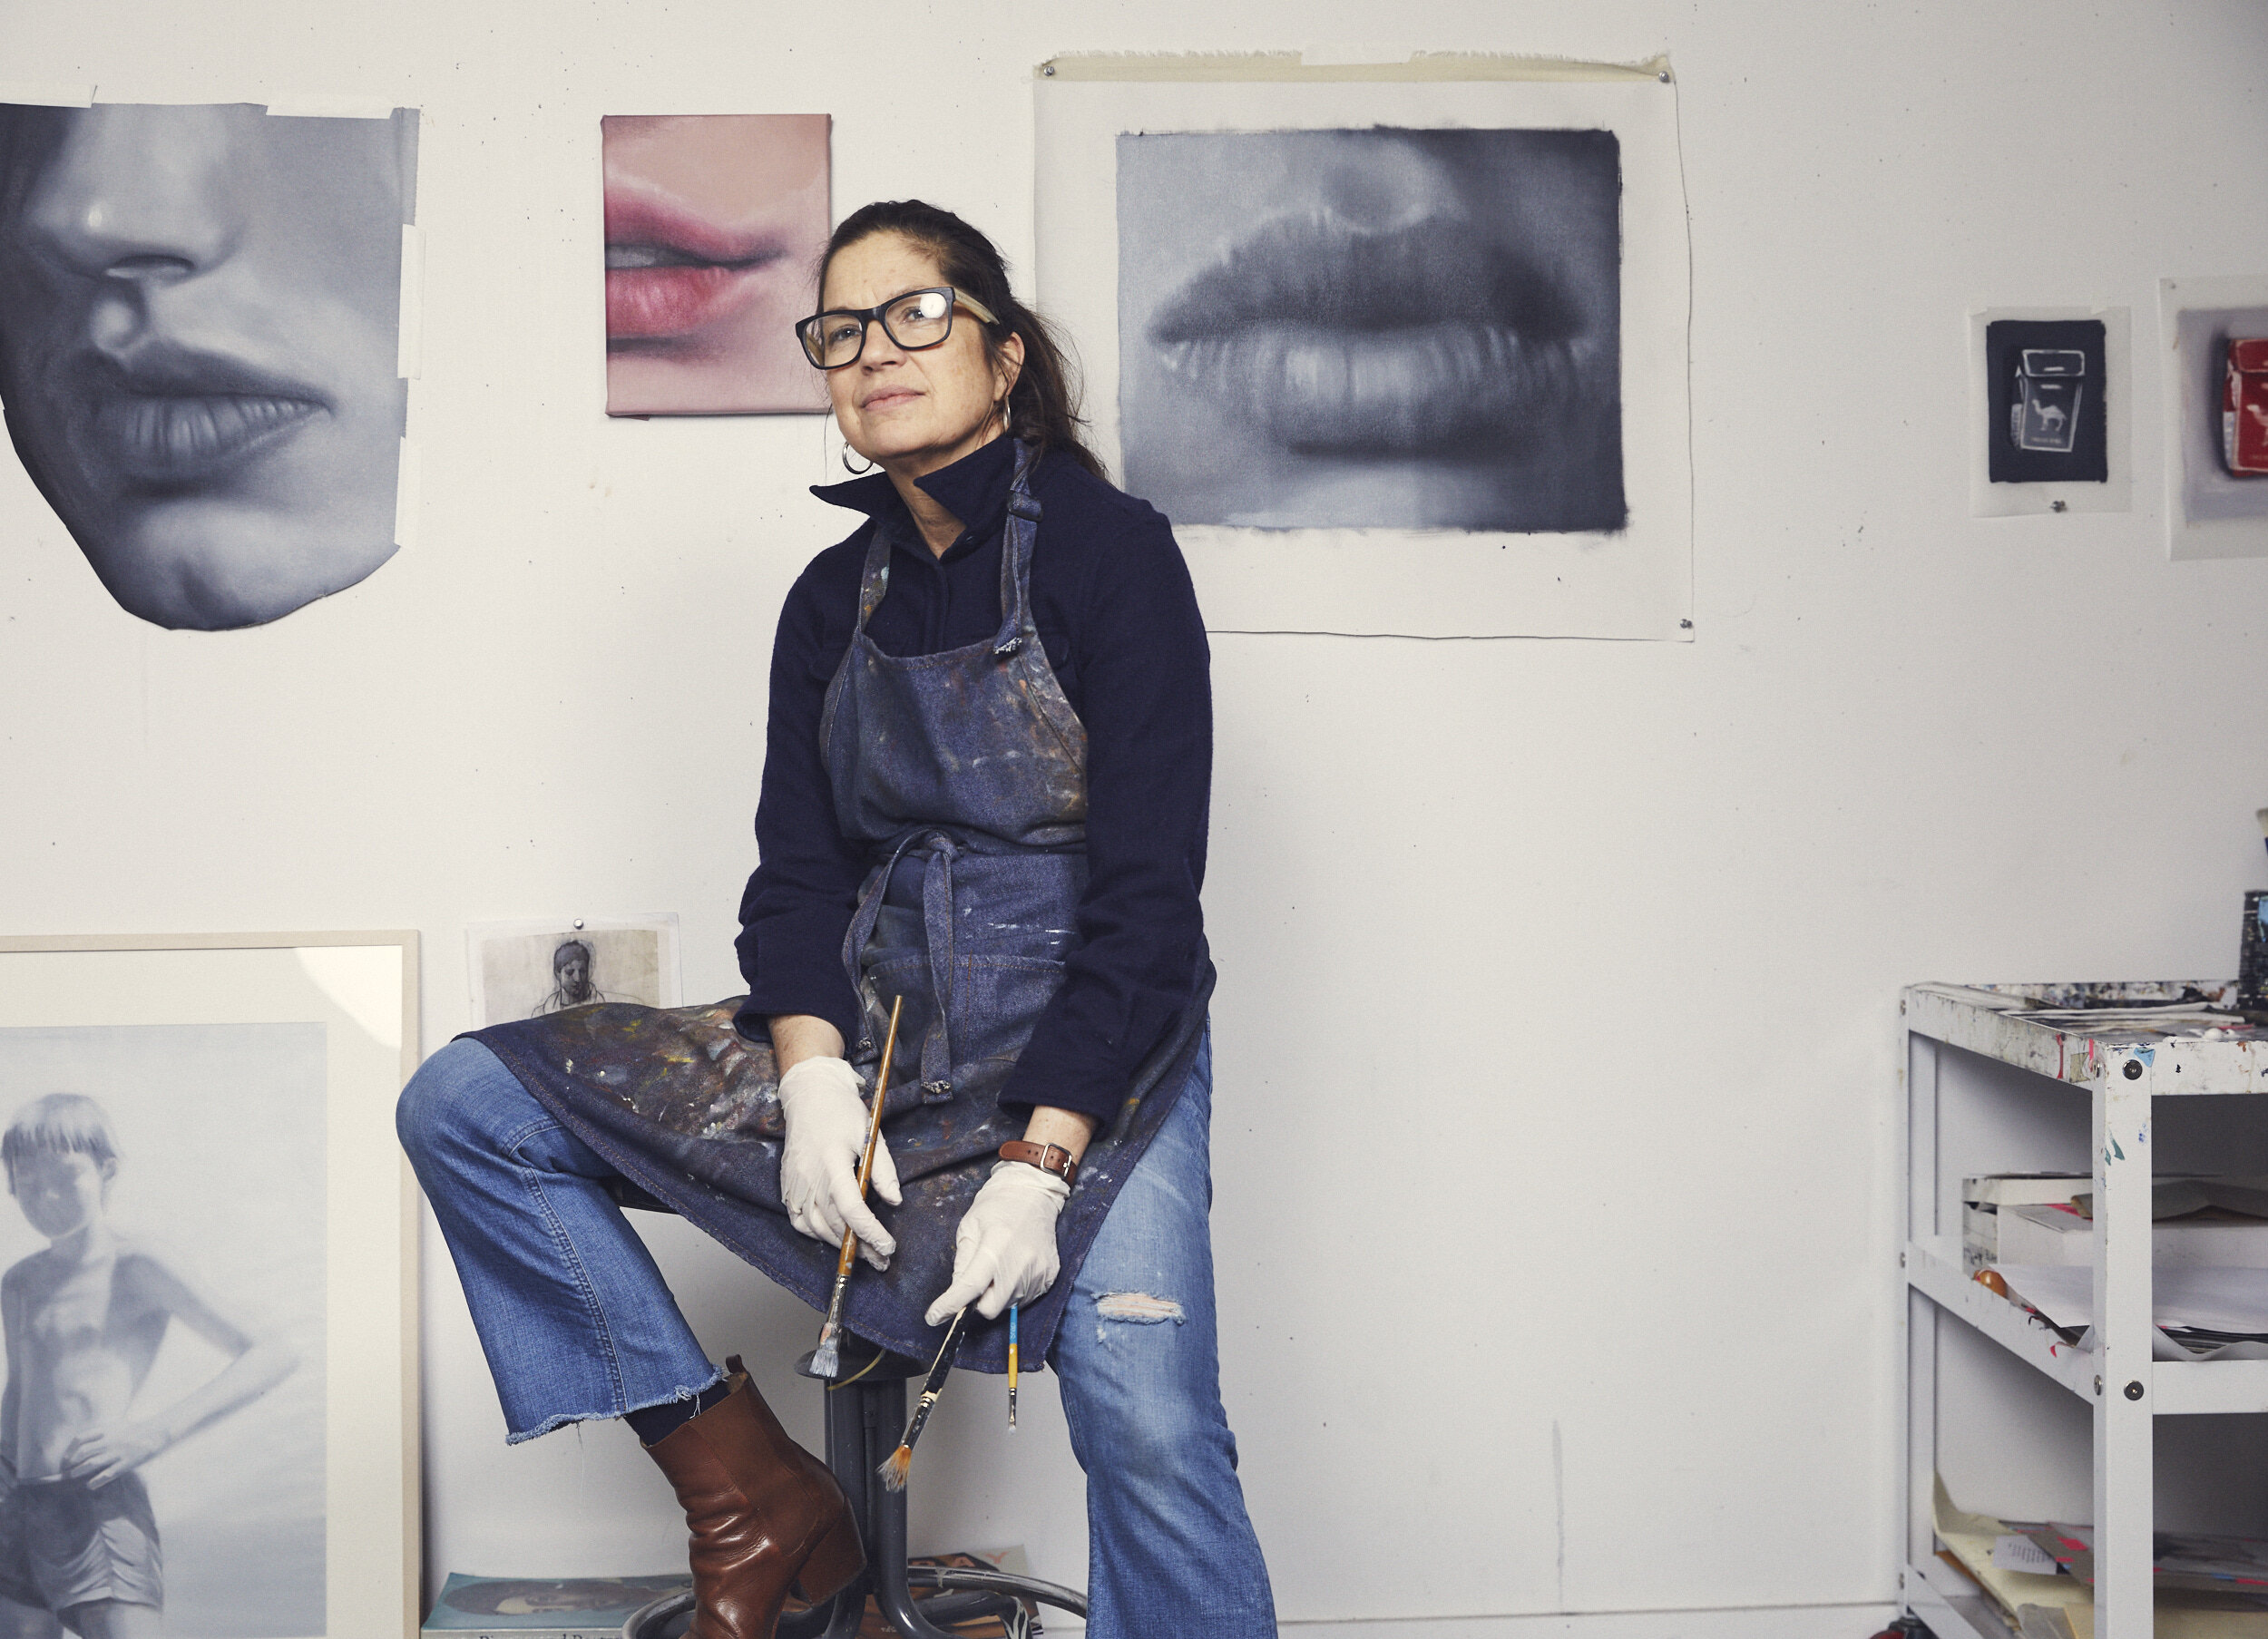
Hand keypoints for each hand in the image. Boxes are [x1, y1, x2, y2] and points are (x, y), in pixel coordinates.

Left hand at [60, 1422, 165, 1488]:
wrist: (159, 1432)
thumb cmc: (135, 1431)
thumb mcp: (117, 1426)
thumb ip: (101, 1434)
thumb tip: (81, 1445)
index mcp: (107, 1430)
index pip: (81, 1438)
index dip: (70, 1449)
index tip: (65, 1458)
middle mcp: (111, 1440)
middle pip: (83, 1452)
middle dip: (71, 1463)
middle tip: (66, 1470)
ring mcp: (118, 1452)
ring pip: (92, 1463)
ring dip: (79, 1471)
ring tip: (73, 1476)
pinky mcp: (127, 1463)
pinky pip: (107, 1474)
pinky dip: (96, 1481)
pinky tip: (90, 1485)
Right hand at [777, 1057, 899, 1268]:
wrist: (809, 1096)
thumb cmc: (842, 1112)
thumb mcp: (870, 1135)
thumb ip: (883, 1171)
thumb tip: (895, 1202)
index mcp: (832, 1163)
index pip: (852, 1209)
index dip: (870, 1233)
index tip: (888, 1247)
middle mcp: (810, 1177)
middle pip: (835, 1224)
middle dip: (860, 1247)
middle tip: (882, 1259)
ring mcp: (795, 1184)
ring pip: (816, 1228)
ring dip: (840, 1246)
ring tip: (862, 1253)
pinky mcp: (787, 1186)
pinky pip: (799, 1221)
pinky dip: (816, 1234)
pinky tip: (833, 1237)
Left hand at [924, 1162, 1069, 1324]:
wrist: (1033, 1194)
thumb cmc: (997, 1207)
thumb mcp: (969, 1227)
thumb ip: (962, 1262)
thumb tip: (955, 1293)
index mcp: (996, 1245)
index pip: (971, 1286)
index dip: (950, 1305)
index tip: (934, 1316)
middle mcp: (1021, 1262)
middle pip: (991, 1307)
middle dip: (978, 1301)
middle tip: (977, 1280)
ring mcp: (1038, 1271)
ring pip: (1008, 1305)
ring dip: (998, 1294)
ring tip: (1000, 1265)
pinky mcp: (1050, 1276)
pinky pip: (1025, 1299)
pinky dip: (1014, 1290)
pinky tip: (1015, 1267)